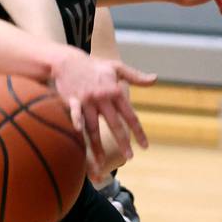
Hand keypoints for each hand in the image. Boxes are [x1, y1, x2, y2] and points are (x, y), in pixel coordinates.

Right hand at [53, 51, 155, 177]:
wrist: (67, 60)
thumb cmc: (93, 66)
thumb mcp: (116, 67)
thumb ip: (136, 76)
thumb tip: (155, 79)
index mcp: (115, 91)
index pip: (130, 115)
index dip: (139, 132)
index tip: (145, 146)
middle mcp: (102, 98)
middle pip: (114, 124)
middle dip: (122, 142)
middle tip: (130, 157)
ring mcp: (86, 100)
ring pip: (94, 126)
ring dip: (98, 144)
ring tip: (102, 161)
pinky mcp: (71, 100)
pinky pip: (75, 114)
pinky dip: (76, 122)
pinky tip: (78, 134)